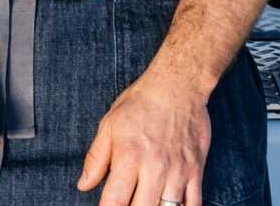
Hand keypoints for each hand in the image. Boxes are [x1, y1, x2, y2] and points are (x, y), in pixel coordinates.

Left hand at [77, 73, 211, 205]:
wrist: (178, 85)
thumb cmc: (141, 102)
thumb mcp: (109, 124)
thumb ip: (96, 158)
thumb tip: (83, 185)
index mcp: (129, 156)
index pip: (114, 202)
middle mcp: (154, 168)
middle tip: (127, 203)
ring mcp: (177, 171)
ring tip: (146, 201)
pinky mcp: (195, 170)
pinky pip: (193, 204)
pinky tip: (170, 205)